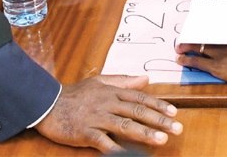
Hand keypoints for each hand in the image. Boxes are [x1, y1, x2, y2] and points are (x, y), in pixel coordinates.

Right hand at [36, 75, 181, 152]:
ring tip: (161, 140)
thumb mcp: (100, 82)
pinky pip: (104, 142)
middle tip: (177, 129)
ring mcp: (97, 118)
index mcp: (113, 91)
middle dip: (159, 121)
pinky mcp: (86, 133)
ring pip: (125, 125)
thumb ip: (123, 80)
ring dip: (145, 134)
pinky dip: (116, 149)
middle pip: (138, 111)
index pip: (140, 98)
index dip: (159, 105)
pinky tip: (128, 155)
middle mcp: (108, 103)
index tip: (174, 113)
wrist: (48, 103)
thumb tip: (146, 78)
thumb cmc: (76, 94)